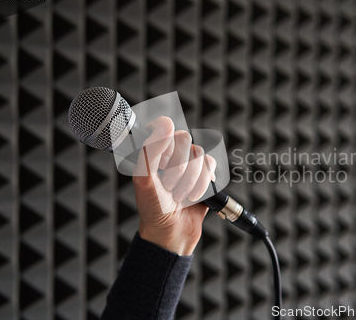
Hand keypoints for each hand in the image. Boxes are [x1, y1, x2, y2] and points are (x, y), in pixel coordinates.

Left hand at [132, 116, 216, 255]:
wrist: (171, 233)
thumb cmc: (153, 209)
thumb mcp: (144, 179)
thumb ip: (150, 150)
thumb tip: (166, 123)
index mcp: (151, 150)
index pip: (164, 127)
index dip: (166, 145)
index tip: (160, 164)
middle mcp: (170, 153)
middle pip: (185, 139)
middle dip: (179, 168)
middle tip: (168, 185)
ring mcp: (188, 163)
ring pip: (199, 154)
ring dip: (190, 180)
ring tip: (179, 195)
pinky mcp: (204, 173)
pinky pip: (211, 165)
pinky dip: (203, 184)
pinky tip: (194, 196)